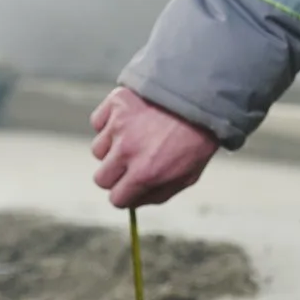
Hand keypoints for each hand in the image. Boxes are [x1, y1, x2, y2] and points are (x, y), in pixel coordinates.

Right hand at [91, 87, 220, 208]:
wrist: (201, 97)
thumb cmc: (196, 139)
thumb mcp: (187, 177)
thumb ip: (158, 195)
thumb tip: (133, 202)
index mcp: (145, 173)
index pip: (116, 199)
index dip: (125, 195)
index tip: (130, 187)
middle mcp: (127, 151)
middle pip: (101, 179)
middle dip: (115, 176)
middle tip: (129, 164)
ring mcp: (118, 125)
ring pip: (98, 150)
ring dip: (111, 148)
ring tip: (134, 137)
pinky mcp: (115, 103)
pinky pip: (98, 122)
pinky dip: (108, 123)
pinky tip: (129, 120)